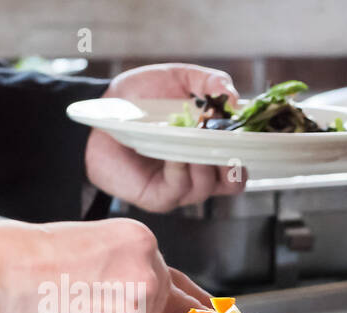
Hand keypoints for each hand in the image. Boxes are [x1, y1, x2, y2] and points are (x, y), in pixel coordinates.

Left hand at [87, 63, 248, 211]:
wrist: (98, 111)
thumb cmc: (139, 98)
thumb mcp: (178, 79)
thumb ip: (209, 82)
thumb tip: (233, 97)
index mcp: (210, 151)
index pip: (242, 163)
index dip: (248, 150)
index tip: (242, 129)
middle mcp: (200, 174)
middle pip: (234, 182)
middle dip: (232, 160)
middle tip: (222, 138)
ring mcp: (180, 188)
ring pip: (208, 186)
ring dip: (204, 161)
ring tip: (192, 137)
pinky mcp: (159, 198)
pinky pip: (180, 189)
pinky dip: (181, 168)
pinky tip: (174, 151)